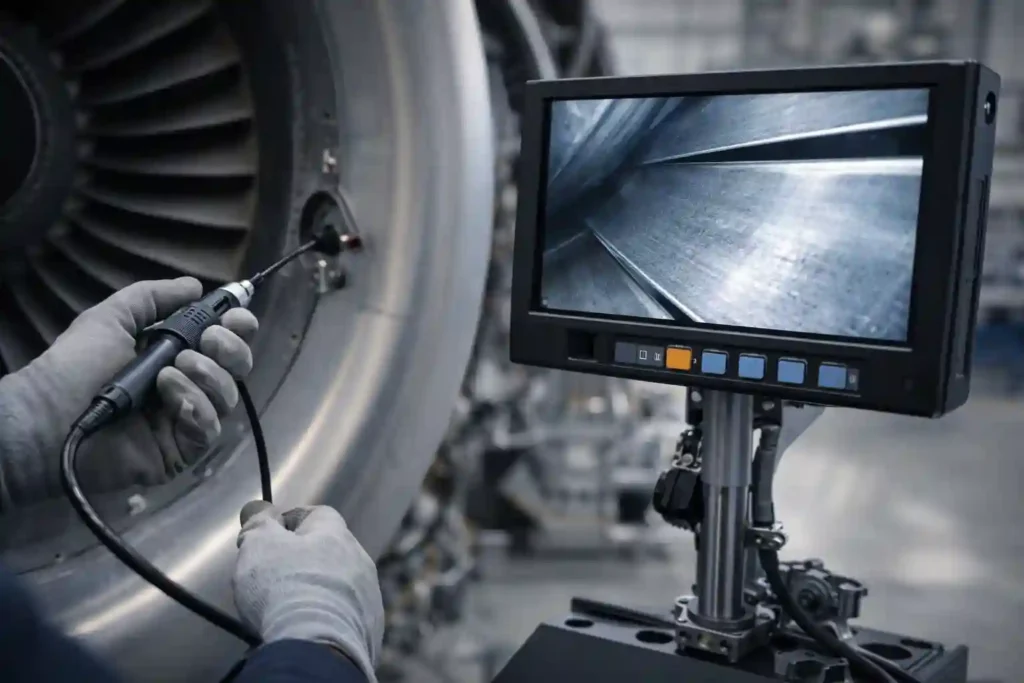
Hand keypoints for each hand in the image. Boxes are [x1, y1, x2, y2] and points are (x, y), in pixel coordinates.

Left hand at [0, 278, 258, 509]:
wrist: (49, 415)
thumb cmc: (76, 365)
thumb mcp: (112, 318)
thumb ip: (154, 297)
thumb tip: (195, 285)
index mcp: (177, 353)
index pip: (225, 341)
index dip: (238, 328)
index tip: (235, 318)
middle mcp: (189, 385)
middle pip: (238, 368)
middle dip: (231, 350)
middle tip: (205, 342)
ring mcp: (187, 419)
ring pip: (227, 396)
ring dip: (207, 376)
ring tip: (169, 372)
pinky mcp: (182, 450)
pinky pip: (210, 428)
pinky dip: (196, 407)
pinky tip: (169, 397)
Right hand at [233, 503, 384, 681]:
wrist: (319, 645)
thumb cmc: (286, 588)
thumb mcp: (259, 545)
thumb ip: (258, 523)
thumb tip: (258, 509)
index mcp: (334, 532)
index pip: (315, 514)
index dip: (289, 523)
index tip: (269, 536)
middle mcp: (358, 557)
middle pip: (328, 550)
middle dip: (303, 560)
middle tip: (273, 577)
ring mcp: (368, 593)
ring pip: (339, 583)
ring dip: (318, 589)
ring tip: (289, 607)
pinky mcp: (370, 626)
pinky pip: (345, 614)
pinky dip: (328, 617)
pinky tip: (308, 627)